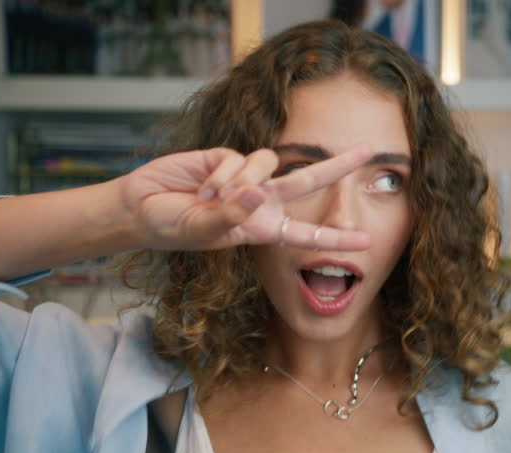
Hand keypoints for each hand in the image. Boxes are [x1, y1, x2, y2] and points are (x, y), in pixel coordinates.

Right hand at [119, 145, 371, 250]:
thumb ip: (230, 215)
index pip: (306, 233)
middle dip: (338, 166)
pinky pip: (241, 157)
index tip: (366, 242)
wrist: (141, 208)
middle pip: (308, 180)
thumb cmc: (173, 228)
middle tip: (369, 151)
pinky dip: (222, 172)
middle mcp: (261, 201)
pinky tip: (201, 185)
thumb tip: (258, 193)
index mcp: (262, 228)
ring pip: (269, 163)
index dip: (336, 238)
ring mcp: (246, 177)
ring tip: (210, 197)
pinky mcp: (228, 156)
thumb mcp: (203, 231)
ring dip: (241, 180)